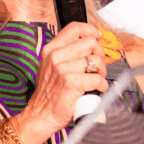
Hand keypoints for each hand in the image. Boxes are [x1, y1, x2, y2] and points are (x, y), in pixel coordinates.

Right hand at [18, 22, 107, 138]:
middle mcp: (56, 56)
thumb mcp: (51, 66)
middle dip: (99, 54)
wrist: (41, 115)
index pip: (74, 27)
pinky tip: (97, 89)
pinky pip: (98, 79)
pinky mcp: (72, 83)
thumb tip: (91, 44)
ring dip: (102, 72)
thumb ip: (67, 53)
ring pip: (97, 61)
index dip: (91, 30)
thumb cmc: (50, 93)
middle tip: (97, 66)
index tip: (98, 36)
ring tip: (96, 80)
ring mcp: (63, 69)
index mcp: (51, 49)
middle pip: (90, 42)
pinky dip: (102, 86)